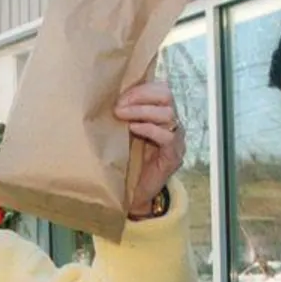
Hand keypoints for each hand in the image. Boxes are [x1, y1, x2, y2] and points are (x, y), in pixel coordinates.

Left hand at [115, 81, 184, 216]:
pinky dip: (149, 129)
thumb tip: (104, 95)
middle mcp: (172, 123)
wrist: (132, 193)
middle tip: (118, 107)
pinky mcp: (173, 156)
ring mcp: (176, 139)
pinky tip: (133, 129)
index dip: (140, 89)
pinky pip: (168, 136)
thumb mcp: (123, 131)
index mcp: (161, 113)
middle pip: (166, 95)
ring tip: (122, 116)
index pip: (160, 88)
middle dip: (140, 97)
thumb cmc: (126, 159)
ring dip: (141, 111)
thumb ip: (123, 114)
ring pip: (168, 114)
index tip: (118, 97)